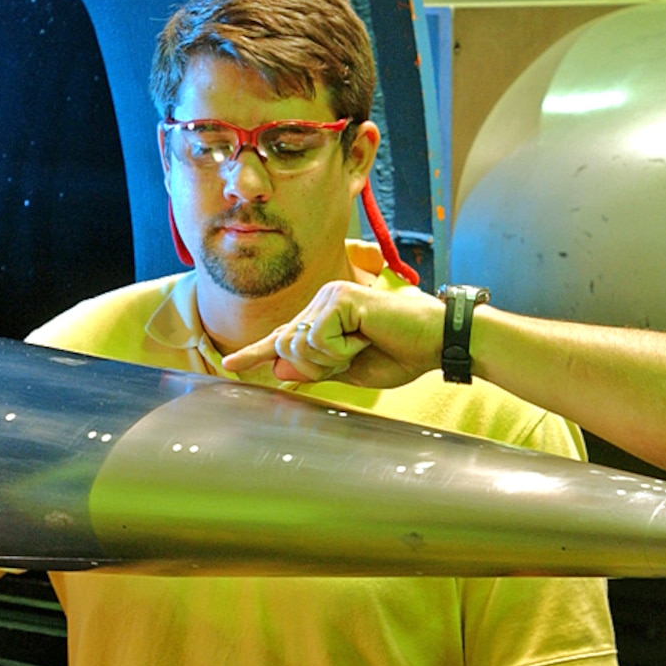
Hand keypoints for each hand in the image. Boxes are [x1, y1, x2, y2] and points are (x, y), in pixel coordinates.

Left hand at [220, 281, 444, 387]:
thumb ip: (315, 370)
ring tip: (363, 344)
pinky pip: (319, 338)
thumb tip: (279, 371)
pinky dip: (342, 350)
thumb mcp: (350, 370)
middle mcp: (323, 299)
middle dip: (316, 365)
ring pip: (300, 343)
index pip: (285, 337)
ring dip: (332, 358)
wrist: (435, 344)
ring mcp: (332, 295)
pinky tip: (366, 338)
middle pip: (287, 345)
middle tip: (353, 356)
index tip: (230, 365)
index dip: (257, 352)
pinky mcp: (342, 298)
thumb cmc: (401, 354)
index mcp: (324, 315)